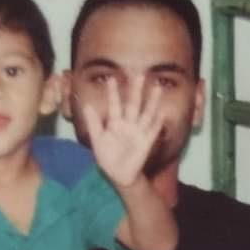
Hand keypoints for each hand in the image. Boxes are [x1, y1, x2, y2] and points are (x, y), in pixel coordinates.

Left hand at [84, 73, 162, 191]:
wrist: (118, 175)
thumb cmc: (107, 157)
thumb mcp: (97, 140)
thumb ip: (93, 123)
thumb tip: (87, 105)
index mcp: (115, 123)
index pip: (114, 104)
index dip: (113, 92)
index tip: (111, 78)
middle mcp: (128, 124)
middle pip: (133, 104)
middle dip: (136, 90)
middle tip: (139, 74)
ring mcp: (138, 132)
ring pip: (146, 113)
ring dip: (152, 101)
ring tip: (156, 87)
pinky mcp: (146, 142)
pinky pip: (153, 130)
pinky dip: (158, 122)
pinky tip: (162, 111)